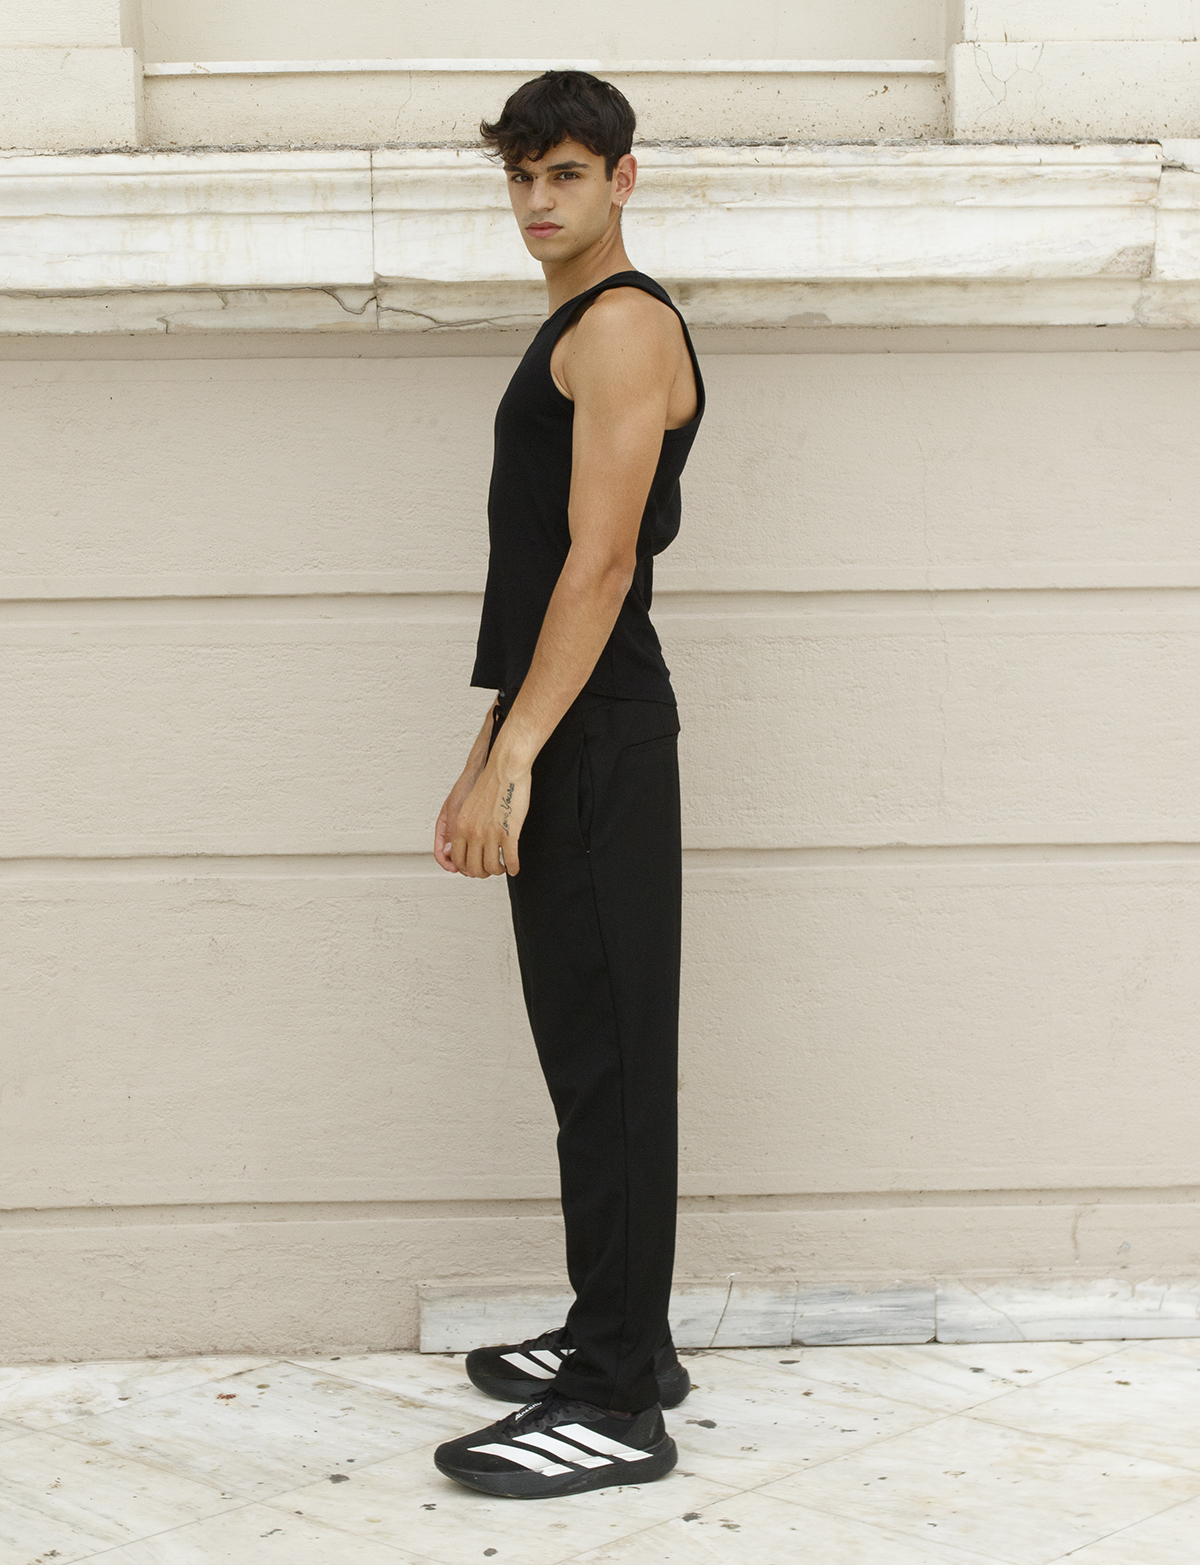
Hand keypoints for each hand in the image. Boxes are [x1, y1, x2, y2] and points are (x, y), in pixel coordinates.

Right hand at [435, 764, 483, 872]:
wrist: (488, 773)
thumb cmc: (470, 786)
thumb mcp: (458, 810)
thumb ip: (453, 831)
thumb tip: (448, 852)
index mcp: (445, 825)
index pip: (440, 851)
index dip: (447, 863)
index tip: (456, 869)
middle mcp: (455, 828)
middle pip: (456, 856)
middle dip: (465, 866)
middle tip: (476, 871)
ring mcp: (467, 827)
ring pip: (469, 852)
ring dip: (476, 860)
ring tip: (486, 864)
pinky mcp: (481, 826)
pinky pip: (480, 844)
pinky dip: (485, 851)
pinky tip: (494, 853)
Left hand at [450, 758, 530, 876]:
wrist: (505, 770)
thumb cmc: (490, 784)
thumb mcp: (468, 807)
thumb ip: (464, 826)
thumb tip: (462, 843)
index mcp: (461, 826)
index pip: (457, 859)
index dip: (466, 868)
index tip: (474, 867)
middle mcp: (473, 833)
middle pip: (473, 868)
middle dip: (483, 873)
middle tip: (490, 869)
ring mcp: (491, 835)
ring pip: (492, 867)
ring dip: (498, 871)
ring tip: (503, 868)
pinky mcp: (509, 834)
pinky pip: (510, 860)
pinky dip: (513, 868)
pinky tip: (515, 868)